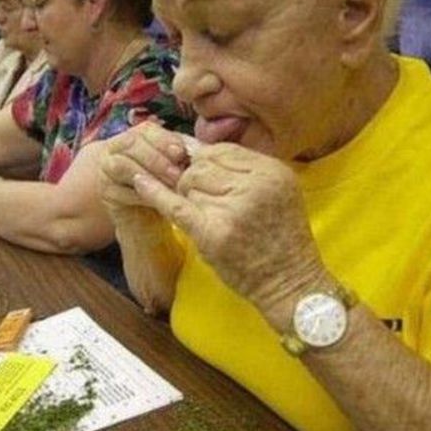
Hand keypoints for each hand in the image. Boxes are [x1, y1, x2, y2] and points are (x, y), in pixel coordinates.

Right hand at [100, 122, 188, 222]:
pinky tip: (156, 200)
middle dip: (157, 159)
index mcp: (136, 136)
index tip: (181, 153)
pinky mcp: (106, 193)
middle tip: (177, 174)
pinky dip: (139, 195)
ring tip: (168, 187)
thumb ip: (181, 154)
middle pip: (131, 143)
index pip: (146, 130)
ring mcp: (106, 170)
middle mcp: (116, 148)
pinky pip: (119, 191)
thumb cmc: (162, 183)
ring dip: (147, 175)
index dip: (164, 140)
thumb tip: (197, 150)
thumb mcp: (173, 164)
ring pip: (122, 165)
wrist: (140, 211)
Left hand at [131, 143, 328, 314]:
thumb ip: (243, 170)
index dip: (206, 161)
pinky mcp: (213, 233)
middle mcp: (255, 186)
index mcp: (272, 171)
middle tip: (206, 204)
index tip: (196, 169)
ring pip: (189, 185)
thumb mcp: (277, 193)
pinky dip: (154, 192)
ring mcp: (233, 209)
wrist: (291, 283)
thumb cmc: (281, 240)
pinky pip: (175, 204)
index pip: (223, 151)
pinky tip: (139, 181)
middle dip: (194, 181)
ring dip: (190, 200)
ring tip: (211, 219)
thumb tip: (195, 147)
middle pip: (202, 166)